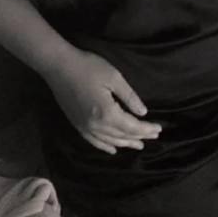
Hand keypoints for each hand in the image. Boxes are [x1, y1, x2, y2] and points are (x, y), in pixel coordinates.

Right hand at [44, 49, 161, 154]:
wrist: (58, 66)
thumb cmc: (88, 67)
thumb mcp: (114, 77)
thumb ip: (129, 97)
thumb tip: (143, 113)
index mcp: (107, 113)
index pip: (132, 127)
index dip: (146, 129)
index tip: (159, 129)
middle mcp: (96, 126)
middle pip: (122, 136)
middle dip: (139, 136)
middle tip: (153, 136)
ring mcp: (85, 127)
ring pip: (110, 141)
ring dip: (125, 143)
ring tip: (138, 145)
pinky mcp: (77, 125)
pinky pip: (94, 141)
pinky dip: (106, 146)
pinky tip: (113, 149)